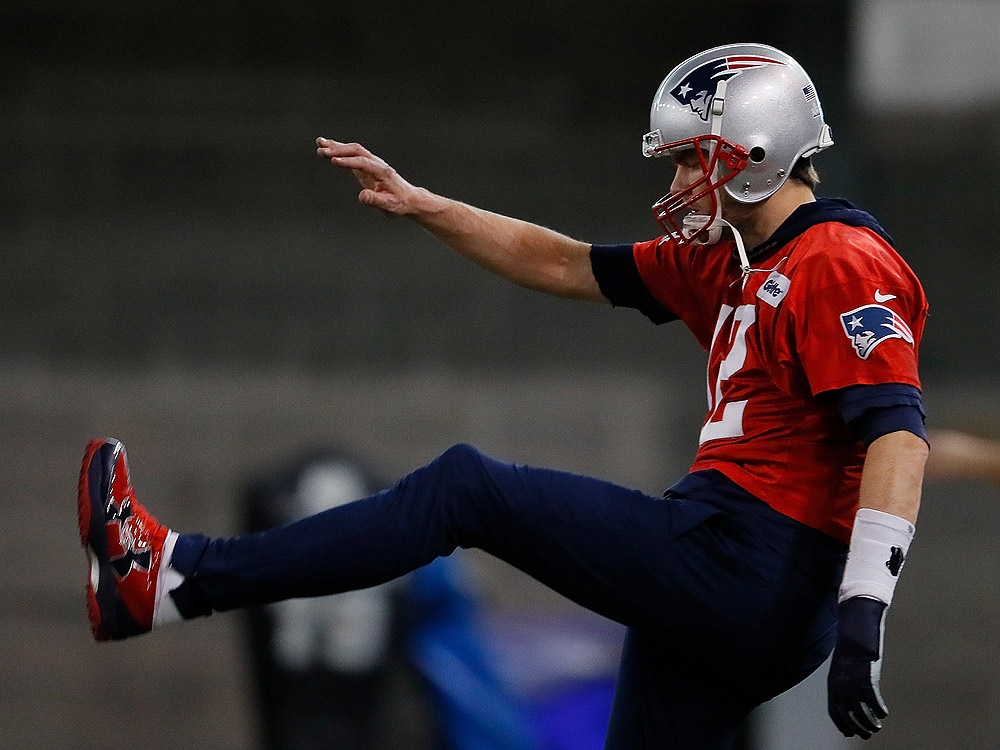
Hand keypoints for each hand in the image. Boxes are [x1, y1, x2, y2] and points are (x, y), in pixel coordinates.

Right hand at [316, 138, 422, 215]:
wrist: (408, 199)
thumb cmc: (398, 203)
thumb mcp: (388, 206)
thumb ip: (375, 201)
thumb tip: (362, 196)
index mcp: (382, 172)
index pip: (363, 163)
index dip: (348, 162)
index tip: (334, 161)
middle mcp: (376, 164)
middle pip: (357, 151)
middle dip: (339, 150)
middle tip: (322, 150)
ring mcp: (371, 163)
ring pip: (353, 150)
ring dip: (337, 146)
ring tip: (320, 143)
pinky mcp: (366, 166)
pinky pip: (351, 154)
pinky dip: (339, 149)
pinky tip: (327, 147)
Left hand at [827, 596, 888, 738]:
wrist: (855, 635)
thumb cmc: (849, 651)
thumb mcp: (841, 668)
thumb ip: (843, 683)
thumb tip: (849, 698)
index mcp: (832, 684)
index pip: (834, 711)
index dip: (841, 724)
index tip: (849, 733)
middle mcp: (841, 686)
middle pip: (848, 715)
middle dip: (857, 728)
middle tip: (866, 735)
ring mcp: (853, 684)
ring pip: (861, 712)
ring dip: (870, 723)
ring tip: (876, 728)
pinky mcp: (867, 680)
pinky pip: (874, 702)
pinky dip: (880, 710)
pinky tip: (884, 713)